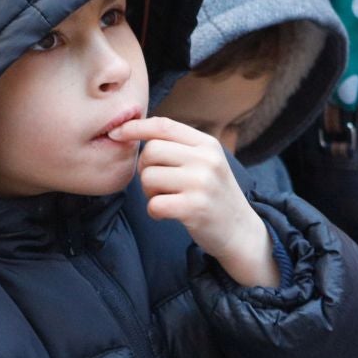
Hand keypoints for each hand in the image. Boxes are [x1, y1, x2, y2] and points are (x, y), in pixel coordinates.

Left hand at [109, 116, 278, 287]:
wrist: (240, 231)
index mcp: (207, 144)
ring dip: (149, 192)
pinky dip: (154, 211)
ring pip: (148, 177)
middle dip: (144, 169)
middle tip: (158, 184)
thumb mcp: (205, 162)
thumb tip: (133, 130)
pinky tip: (167, 214)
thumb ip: (178, 146)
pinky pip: (154, 203)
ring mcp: (202, 183)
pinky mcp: (195, 208)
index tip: (116, 133)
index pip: (163, 125)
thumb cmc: (213, 194)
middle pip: (150, 151)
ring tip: (166, 199)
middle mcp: (206, 159)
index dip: (135, 127)